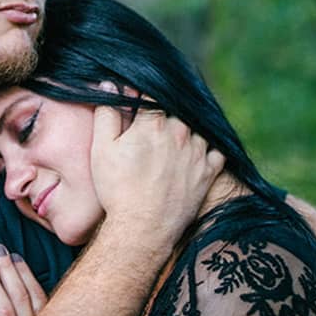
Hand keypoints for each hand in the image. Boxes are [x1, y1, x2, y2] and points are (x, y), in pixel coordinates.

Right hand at [89, 105, 223, 250]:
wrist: (142, 229)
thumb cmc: (117, 190)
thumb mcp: (101, 150)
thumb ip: (108, 114)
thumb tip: (111, 85)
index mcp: (152, 122)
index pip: (151, 96)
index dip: (142, 101)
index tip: (136, 111)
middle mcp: (179, 131)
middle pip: (174, 112)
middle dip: (163, 118)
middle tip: (150, 135)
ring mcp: (197, 151)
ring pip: (194, 129)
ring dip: (185, 133)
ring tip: (170, 147)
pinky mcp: (208, 172)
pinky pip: (214, 152)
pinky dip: (206, 151)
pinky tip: (193, 158)